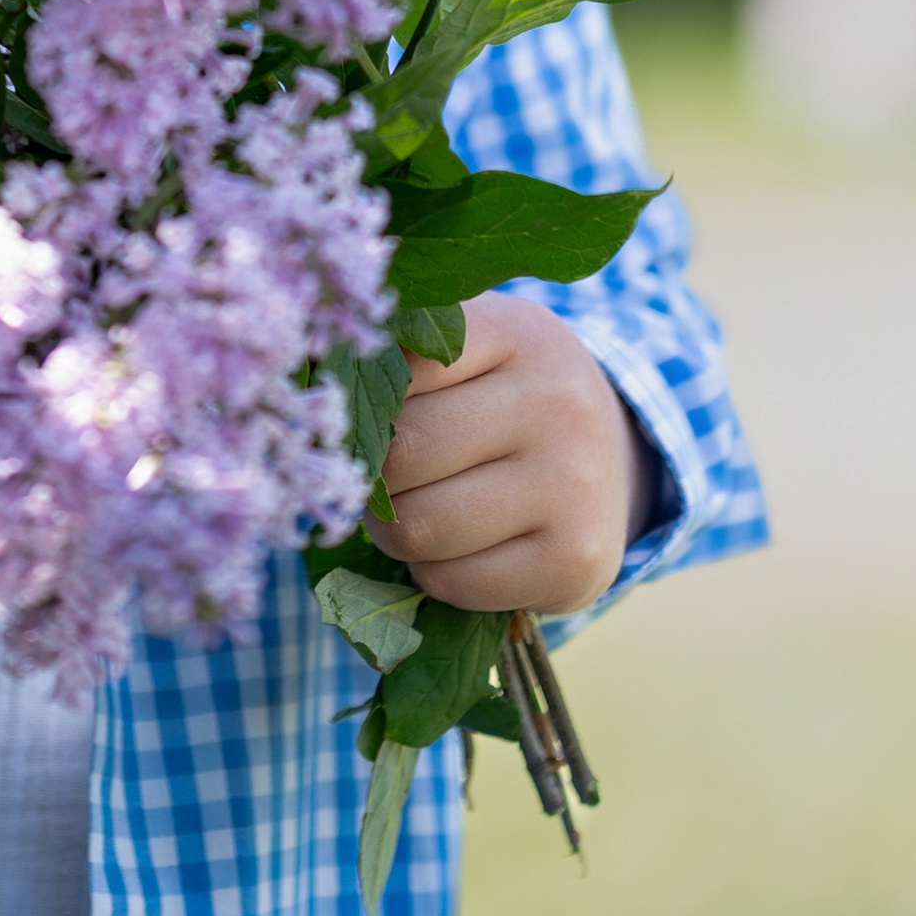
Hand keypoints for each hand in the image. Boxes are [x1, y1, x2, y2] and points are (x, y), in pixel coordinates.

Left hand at [370, 291, 647, 616]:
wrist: (605, 459)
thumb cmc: (501, 394)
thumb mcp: (465, 347)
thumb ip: (396, 349)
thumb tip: (309, 377)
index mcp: (517, 332)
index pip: (395, 368)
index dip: (362, 402)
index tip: (364, 412)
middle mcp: (556, 402)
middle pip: (402, 453)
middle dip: (373, 477)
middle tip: (382, 476)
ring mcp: (574, 484)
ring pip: (419, 526)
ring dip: (394, 532)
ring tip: (413, 511)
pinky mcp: (576, 560)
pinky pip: (453, 582)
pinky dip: (433, 574)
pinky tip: (457, 548)